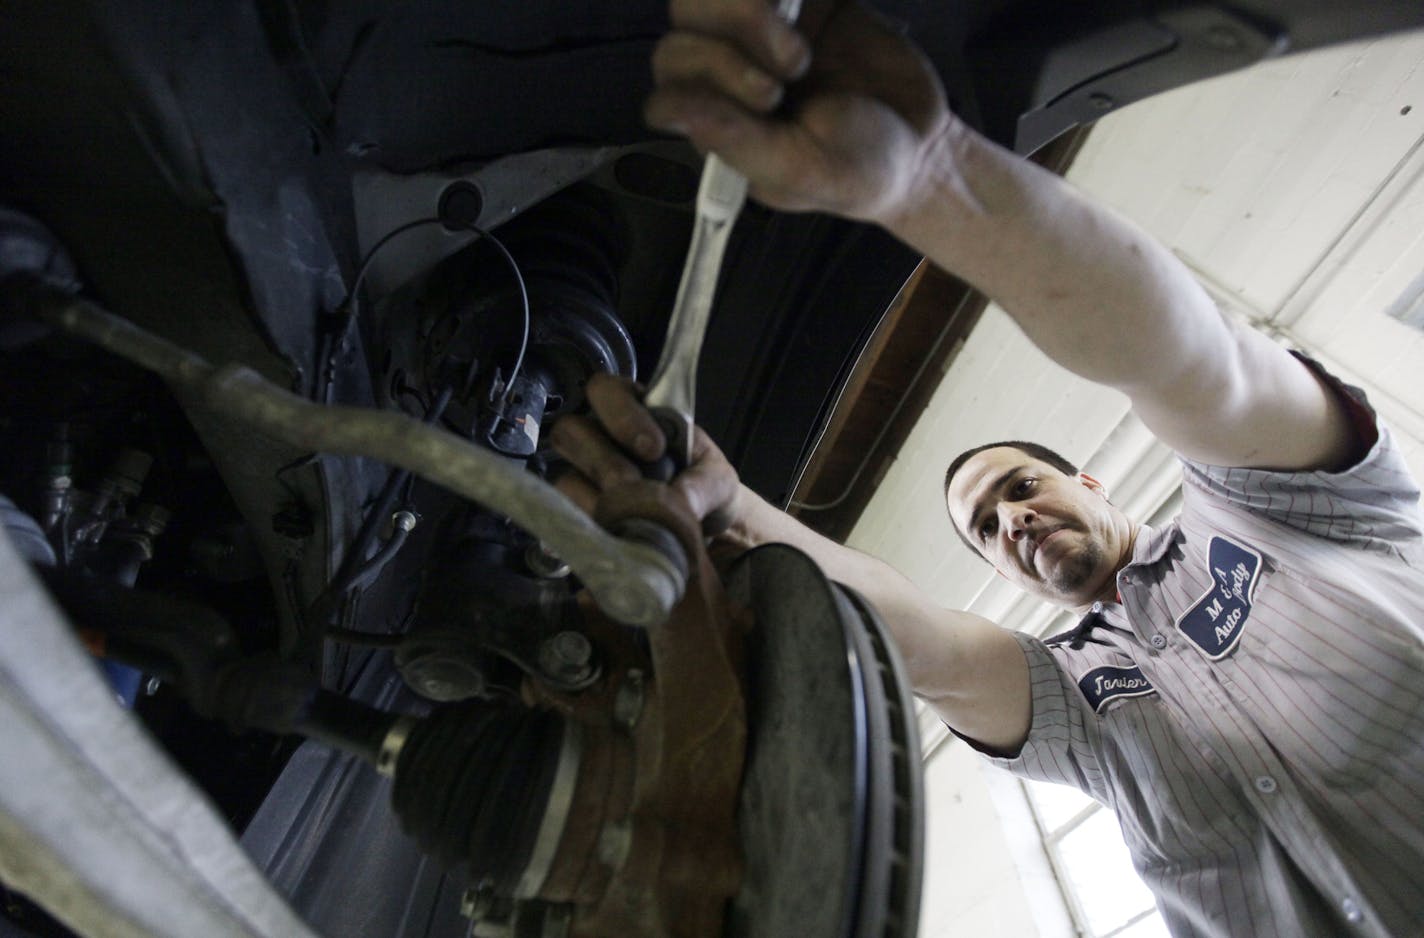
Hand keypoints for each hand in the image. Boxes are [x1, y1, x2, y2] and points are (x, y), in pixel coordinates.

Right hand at [549, 374, 742, 535]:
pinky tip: (618, 530)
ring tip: (632, 513)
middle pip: (569, 431)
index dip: (621, 414)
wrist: (701, 530)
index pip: (605, 391)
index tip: (654, 448)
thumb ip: (704, 484)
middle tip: (635, 483)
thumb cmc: (704, 488)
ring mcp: (584, 477)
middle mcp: (600, 438)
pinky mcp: (579, 511)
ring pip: (564, 477)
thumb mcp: (719, 480)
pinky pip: (570, 515)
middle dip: (603, 459)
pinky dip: (594, 523)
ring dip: (598, 497)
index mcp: (635, 412)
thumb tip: (676, 499)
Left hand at [645, 0, 955, 225]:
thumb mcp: (802, 168)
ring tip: (802, 42)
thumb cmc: (858, 168)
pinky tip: (813, 6)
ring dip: (752, 2)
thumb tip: (667, 109)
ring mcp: (759, 29)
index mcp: (719, 120)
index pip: (672, 78)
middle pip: (688, 18)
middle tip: (796, 63)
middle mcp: (729, 70)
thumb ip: (735, 140)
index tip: (769, 96)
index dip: (707, 74)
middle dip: (737, 31)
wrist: (924, 141)